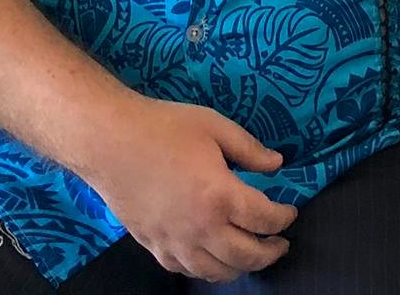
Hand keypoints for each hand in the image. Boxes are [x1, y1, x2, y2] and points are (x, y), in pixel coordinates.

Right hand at [86, 99, 296, 280]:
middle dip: (271, 251)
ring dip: (240, 267)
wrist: (109, 141)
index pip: (265, 219)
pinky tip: (210, 258)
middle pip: (247, 256)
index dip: (284, 217)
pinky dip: (206, 269)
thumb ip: (249, 149)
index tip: (289, 211)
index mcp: (221, 197)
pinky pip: (185, 270)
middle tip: (279, 242)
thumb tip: (277, 164)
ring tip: (249, 254)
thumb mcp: (213, 126)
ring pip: (217, 272)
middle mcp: (202, 229)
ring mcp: (176, 242)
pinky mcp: (154, 246)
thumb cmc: (163, 128)